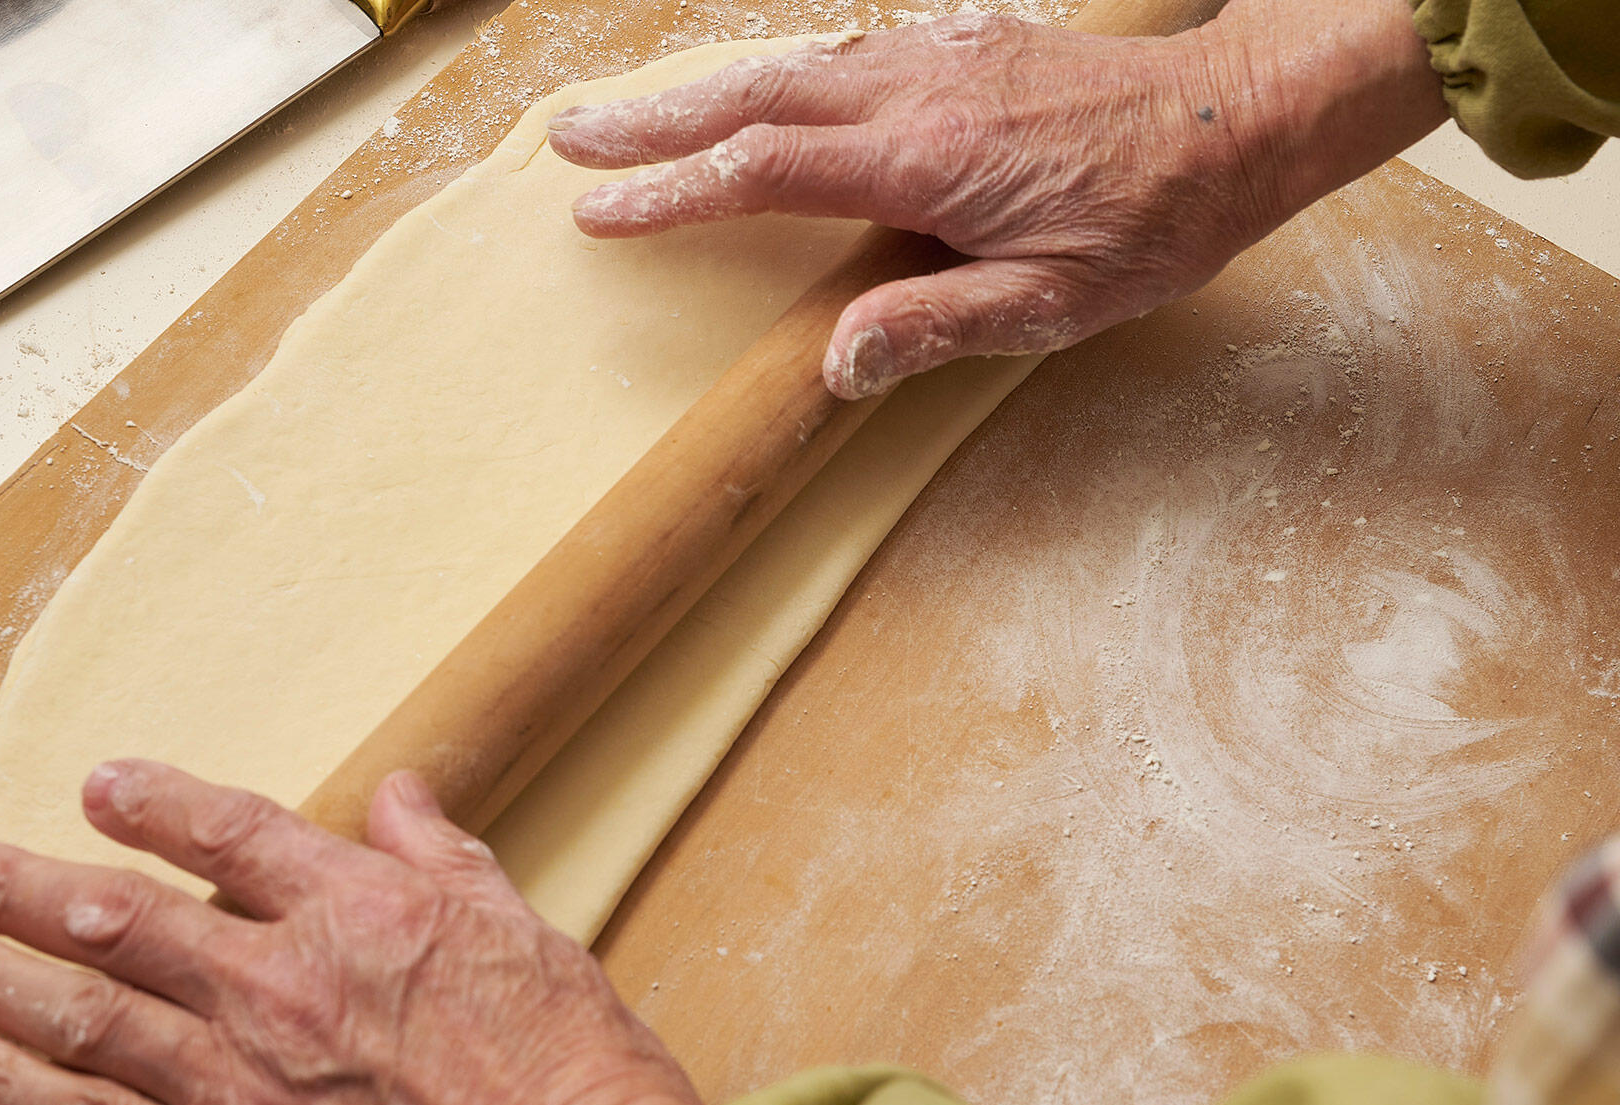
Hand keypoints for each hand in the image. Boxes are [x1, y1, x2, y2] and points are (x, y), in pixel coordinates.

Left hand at [0, 761, 702, 1104]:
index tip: (99, 785)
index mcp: (361, 908)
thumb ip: (441, 852)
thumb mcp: (518, 925)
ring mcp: (246, 1081)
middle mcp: (283, 982)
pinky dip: (14, 1086)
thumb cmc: (565, 1059)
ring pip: (82, 1011)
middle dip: (13, 884)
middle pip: (116, 917)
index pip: (228, 833)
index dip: (152, 802)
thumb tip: (399, 791)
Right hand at [548, 2, 1444, 398]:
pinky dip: (774, 70)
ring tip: (631, 110)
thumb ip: (936, 327)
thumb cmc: (1152, 221)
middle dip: (651, 120)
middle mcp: (915, 94)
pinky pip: (843, 52)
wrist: (1235, 118)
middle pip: (752, 99)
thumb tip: (833, 362)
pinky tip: (755, 87)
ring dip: (701, 88)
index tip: (599, 213)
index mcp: (923, 162)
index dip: (672, 193)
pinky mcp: (962, 43)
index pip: (764, 172)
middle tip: (568, 135)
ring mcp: (937, 57)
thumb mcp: (1053, 303)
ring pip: (790, 66)